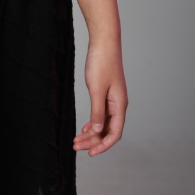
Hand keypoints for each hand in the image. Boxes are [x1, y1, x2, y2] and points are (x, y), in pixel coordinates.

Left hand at [73, 41, 127, 155]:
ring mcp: (112, 99)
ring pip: (103, 123)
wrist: (104, 41)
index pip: (114, 133)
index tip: (89, 153)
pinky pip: (101, 113)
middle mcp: (118, 104)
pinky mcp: (106, 92)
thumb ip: (97, 111)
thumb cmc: (101, 62)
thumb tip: (97, 130)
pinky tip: (84, 127)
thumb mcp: (96, 89)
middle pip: (107, 130)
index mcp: (119, 105)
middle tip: (75, 147)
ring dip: (91, 133)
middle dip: (93, 141)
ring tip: (76, 140)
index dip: (103, 146)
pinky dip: (92, 122)